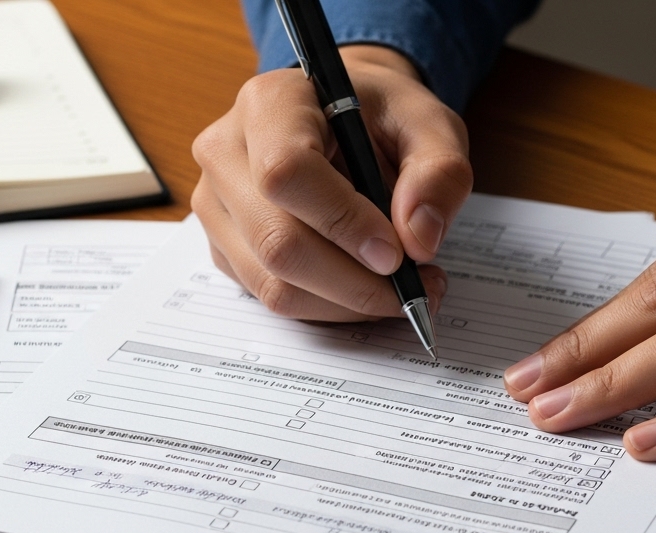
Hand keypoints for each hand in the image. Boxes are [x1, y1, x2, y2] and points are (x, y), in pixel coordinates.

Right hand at [191, 46, 470, 320]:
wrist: (347, 121)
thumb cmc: (383, 118)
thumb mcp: (430, 125)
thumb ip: (438, 173)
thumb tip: (419, 240)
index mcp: (271, 103)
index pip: (287, 173)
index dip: (343, 222)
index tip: (396, 253)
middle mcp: (227, 151)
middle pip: (276, 242)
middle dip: (354, 282)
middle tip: (415, 287)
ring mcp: (217, 204)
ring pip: (273, 283)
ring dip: (347, 303)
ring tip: (402, 288)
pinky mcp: (224, 246)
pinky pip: (273, 297)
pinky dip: (329, 307)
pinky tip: (367, 286)